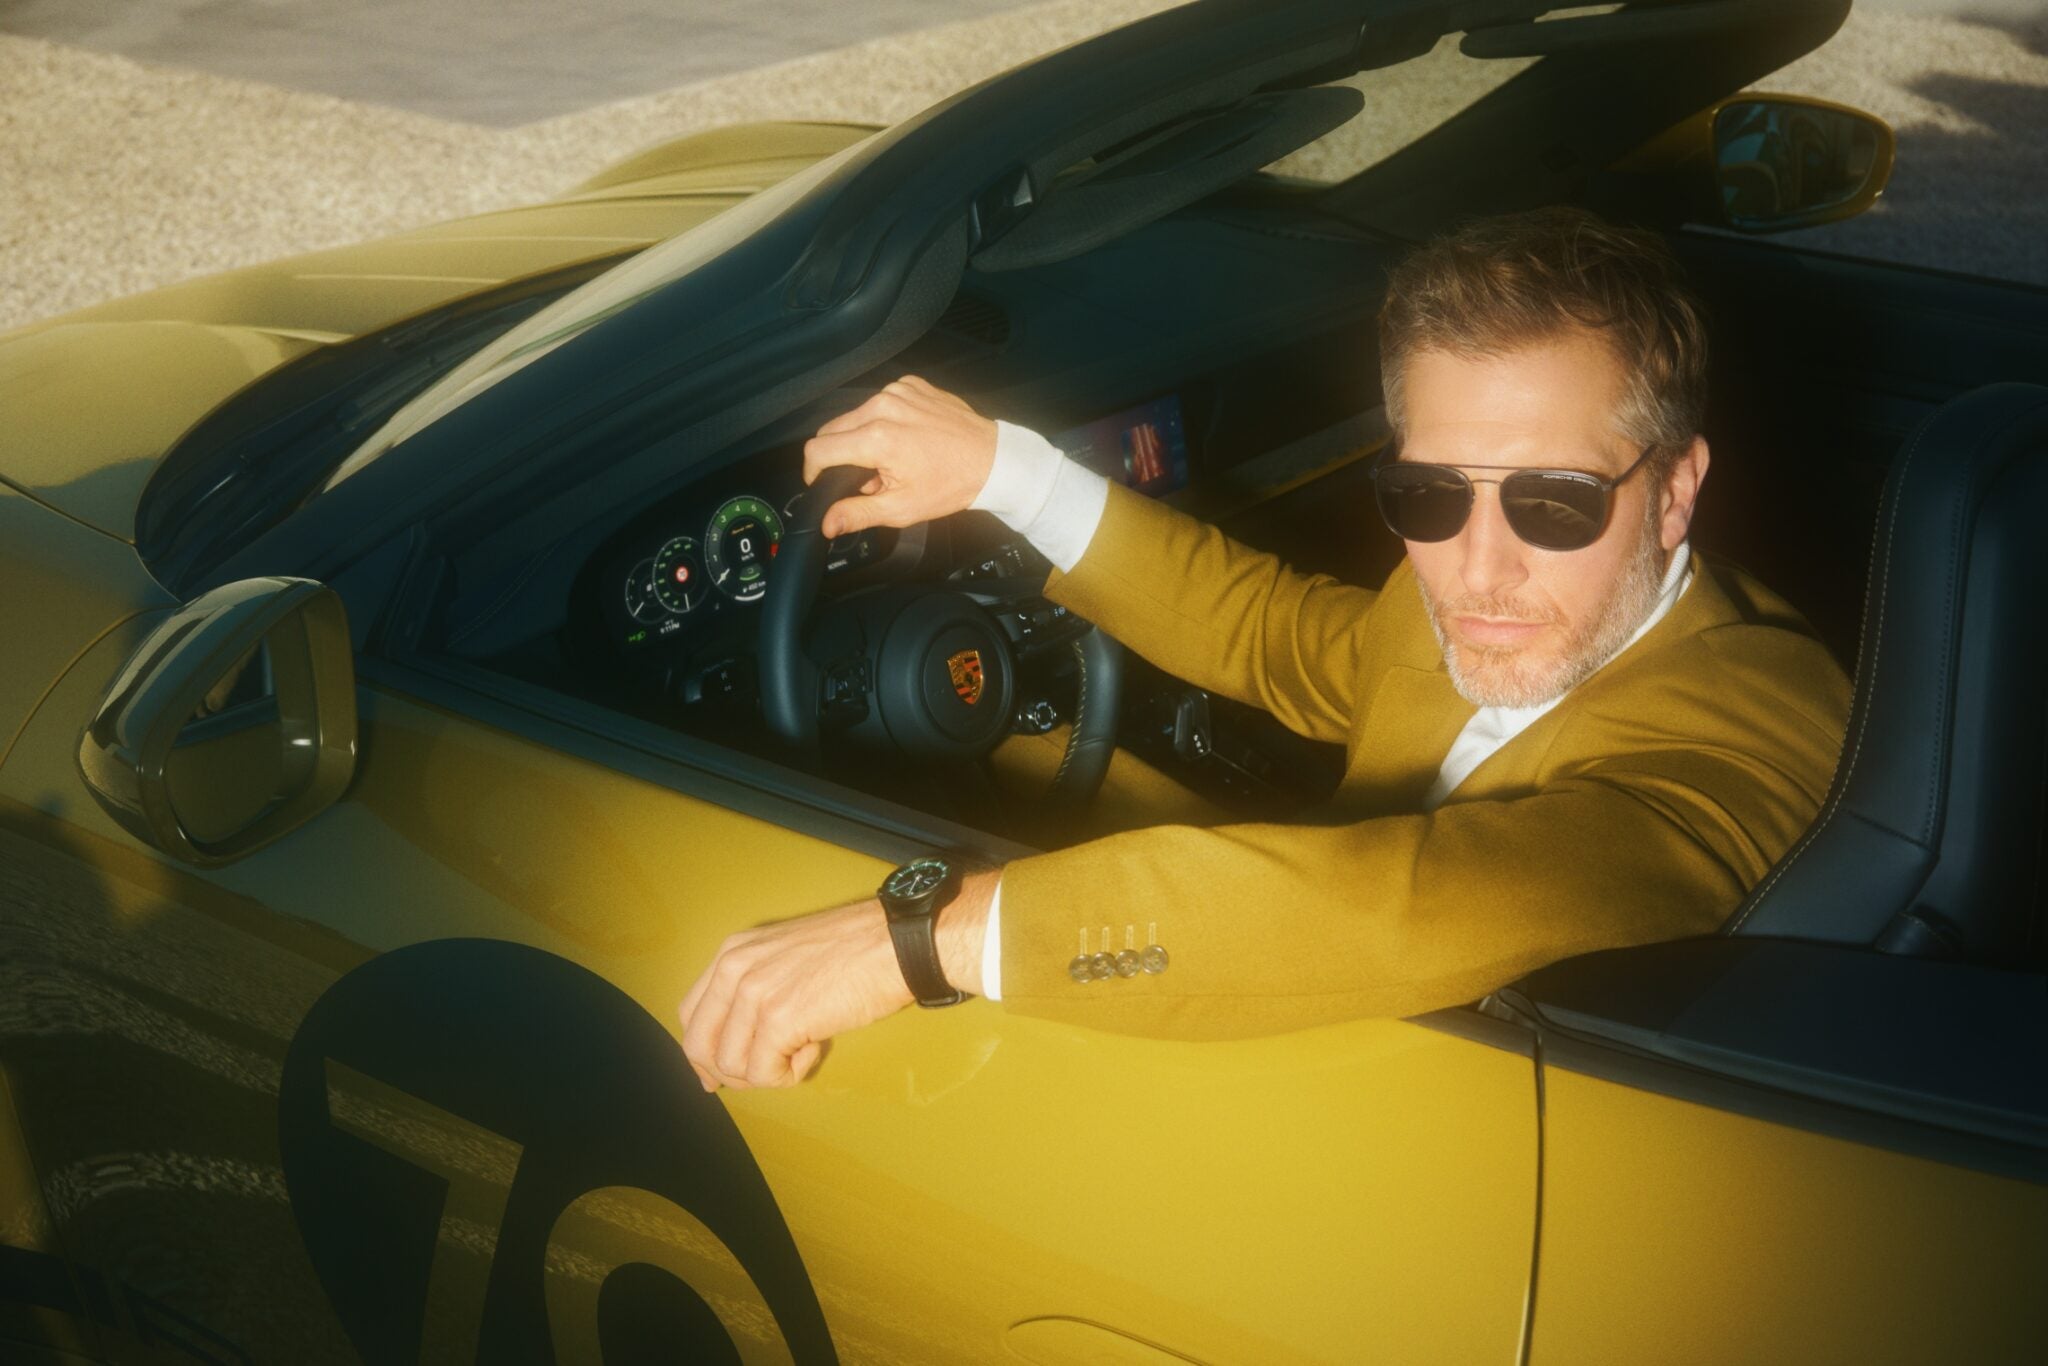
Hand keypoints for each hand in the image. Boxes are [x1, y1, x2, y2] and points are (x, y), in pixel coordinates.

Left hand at [678, 869, 996, 1090]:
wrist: (896, 943)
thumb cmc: (856, 950)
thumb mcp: (786, 956)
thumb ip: (755, 989)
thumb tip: (739, 1045)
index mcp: (733, 952)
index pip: (691, 1013)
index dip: (702, 1051)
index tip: (717, 1075)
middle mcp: (734, 968)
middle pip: (698, 1044)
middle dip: (728, 1071)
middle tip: (765, 1073)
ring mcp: (753, 994)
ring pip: (730, 1065)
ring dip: (768, 1070)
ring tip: (805, 1046)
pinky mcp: (778, 1019)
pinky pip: (763, 1073)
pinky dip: (790, 1074)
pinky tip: (816, 1047)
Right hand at [803, 376, 996, 539]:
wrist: (992, 460)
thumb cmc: (951, 485)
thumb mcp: (901, 508)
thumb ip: (857, 513)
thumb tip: (827, 523)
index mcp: (876, 438)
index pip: (818, 449)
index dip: (814, 471)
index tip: (823, 482)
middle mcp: (882, 407)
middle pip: (833, 429)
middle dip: (840, 455)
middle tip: (868, 476)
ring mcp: (898, 391)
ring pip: (855, 414)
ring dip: (862, 436)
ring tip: (891, 457)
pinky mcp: (911, 385)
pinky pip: (881, 401)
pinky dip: (884, 419)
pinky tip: (905, 437)